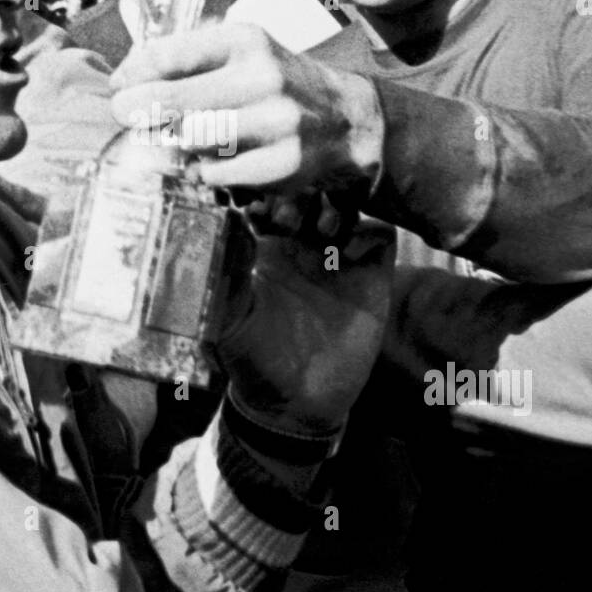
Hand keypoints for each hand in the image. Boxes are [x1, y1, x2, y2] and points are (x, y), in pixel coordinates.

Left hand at [110, 22, 384, 192]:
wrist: (345, 118)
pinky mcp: (285, 162)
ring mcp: (277, 121)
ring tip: (172, 140)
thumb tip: (126, 77)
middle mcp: (263, 76)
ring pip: (192, 139)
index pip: (171, 54)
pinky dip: (202, 171)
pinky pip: (217, 173)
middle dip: (136, 110)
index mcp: (246, 40)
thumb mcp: (243, 51)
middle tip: (124, 115)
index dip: (133, 73)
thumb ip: (191, 57)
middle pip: (172, 100)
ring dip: (172, 143)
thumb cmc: (276, 83)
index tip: (119, 85)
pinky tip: (206, 163)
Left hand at [215, 206, 395, 433]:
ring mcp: (337, 257)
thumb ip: (221, 277)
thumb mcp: (225, 318)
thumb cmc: (251, 358)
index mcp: (264, 244)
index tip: (257, 205)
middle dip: (302, 193)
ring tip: (323, 232)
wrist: (295, 403)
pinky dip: (370, 232)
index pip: (268, 192)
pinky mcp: (370, 277)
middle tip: (291, 218)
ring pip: (346, 203)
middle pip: (310, 188)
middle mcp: (302, 243)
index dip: (264, 190)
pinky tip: (351, 252)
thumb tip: (211, 233)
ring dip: (337, 207)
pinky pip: (380, 234)